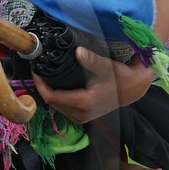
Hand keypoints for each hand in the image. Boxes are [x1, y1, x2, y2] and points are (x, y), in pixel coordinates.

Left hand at [33, 46, 154, 123]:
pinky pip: (62, 108)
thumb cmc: (119, 77)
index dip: (40, 84)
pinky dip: (56, 97)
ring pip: (55, 106)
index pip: (51, 96)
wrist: (132, 90)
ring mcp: (81, 118)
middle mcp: (80, 114)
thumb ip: (91, 60)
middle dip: (42, 87)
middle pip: (51, 102)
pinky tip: (55, 84)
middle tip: (39, 69)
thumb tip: (78, 51)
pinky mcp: (82, 117)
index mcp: (83, 103)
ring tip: (45, 75)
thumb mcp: (106, 66)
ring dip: (48, 92)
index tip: (36, 69)